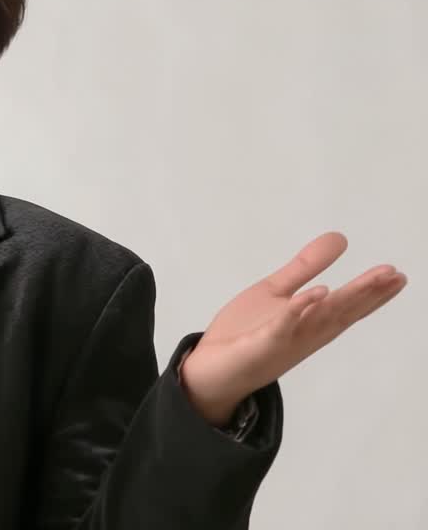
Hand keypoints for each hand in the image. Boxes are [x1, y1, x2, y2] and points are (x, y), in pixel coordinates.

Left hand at [179, 231, 407, 426]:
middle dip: (369, 294)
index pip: (346, 306)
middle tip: (396, 275)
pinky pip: (282, 326)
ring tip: (374, 279)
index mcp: (310, 322)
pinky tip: (317, 293)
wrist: (209, 368)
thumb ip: (305, 267)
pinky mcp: (260, 345)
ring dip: (346, 298)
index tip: (398, 275)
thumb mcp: (275, 291)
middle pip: (341, 311)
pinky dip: (299, 310)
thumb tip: (340, 238)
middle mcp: (304, 334)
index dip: (372, 292)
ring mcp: (285, 341)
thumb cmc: (244, 331)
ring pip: (320, 318)